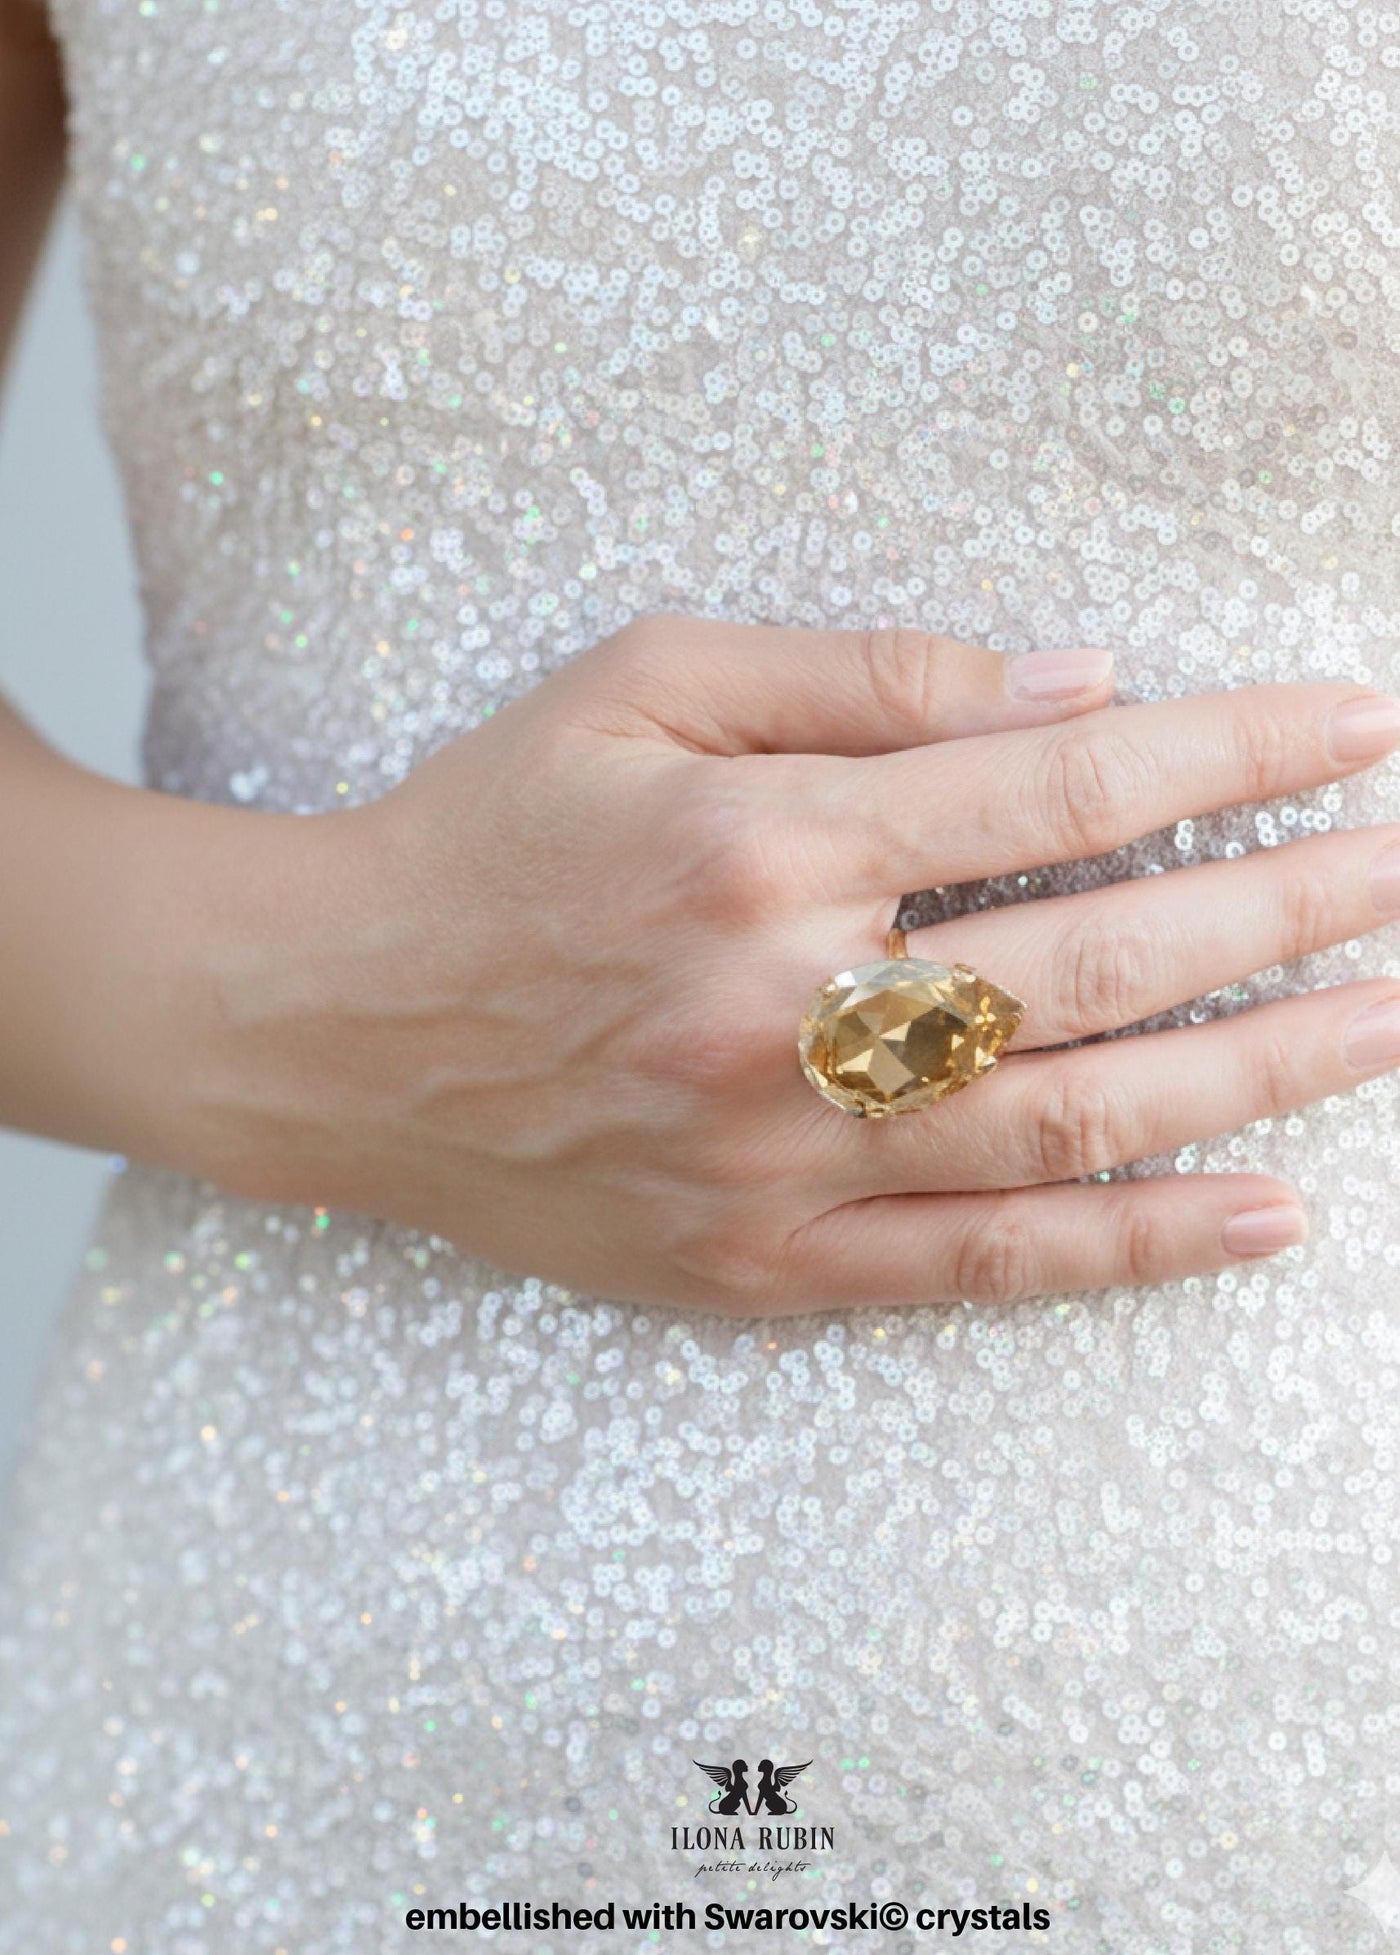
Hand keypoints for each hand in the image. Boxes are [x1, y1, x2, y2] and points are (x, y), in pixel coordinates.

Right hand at [194, 617, 1399, 1311]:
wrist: (339, 1024)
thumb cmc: (492, 832)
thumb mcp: (643, 683)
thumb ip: (867, 676)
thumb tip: (1079, 687)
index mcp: (770, 840)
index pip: (1066, 787)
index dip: (1234, 751)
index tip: (1359, 728)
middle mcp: (795, 1008)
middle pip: (1111, 959)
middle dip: (1298, 907)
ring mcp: (784, 1158)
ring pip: (1079, 1120)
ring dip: (1265, 1072)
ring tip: (1395, 1023)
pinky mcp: (763, 1263)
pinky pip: (983, 1264)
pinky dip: (1136, 1243)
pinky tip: (1265, 1213)